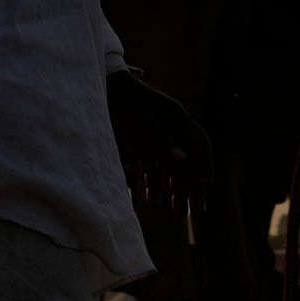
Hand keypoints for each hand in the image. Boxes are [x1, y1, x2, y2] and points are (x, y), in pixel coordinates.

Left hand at [106, 67, 211, 224]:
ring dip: (175, 189)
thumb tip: (184, 161)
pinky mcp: (139, 137)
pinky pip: (154, 163)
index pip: (199, 145)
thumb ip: (160, 142)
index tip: (205, 192)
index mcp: (175, 116)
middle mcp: (169, 123)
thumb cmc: (117, 102)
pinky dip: (155, 182)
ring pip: (171, 163)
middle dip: (192, 186)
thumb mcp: (137, 123)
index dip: (204, 168)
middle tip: (196, 212)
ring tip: (177, 214)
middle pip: (188, 158)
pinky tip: (152, 200)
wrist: (94, 87)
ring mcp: (155, 130)